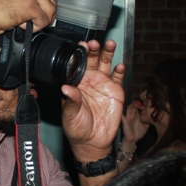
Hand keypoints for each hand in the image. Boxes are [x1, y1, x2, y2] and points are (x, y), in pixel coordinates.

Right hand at [0, 0, 56, 44]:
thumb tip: (34, 4)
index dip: (41, 3)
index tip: (35, 12)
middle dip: (44, 12)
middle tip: (33, 22)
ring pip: (50, 9)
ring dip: (41, 20)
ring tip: (27, 24)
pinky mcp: (30, 4)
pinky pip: (43, 20)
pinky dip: (36, 27)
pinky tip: (22, 26)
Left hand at [62, 39, 124, 161]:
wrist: (93, 141)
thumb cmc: (77, 128)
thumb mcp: (70, 116)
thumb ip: (71, 101)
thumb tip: (66, 88)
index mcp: (76, 83)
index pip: (77, 65)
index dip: (78, 55)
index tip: (80, 46)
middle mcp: (89, 80)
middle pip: (92, 60)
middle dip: (93, 49)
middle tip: (94, 43)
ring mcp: (103, 83)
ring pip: (106, 63)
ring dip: (107, 53)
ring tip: (109, 44)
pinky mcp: (116, 90)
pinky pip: (118, 77)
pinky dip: (120, 70)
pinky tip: (120, 66)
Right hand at [122, 101, 149, 142]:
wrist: (134, 139)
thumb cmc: (139, 132)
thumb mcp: (146, 126)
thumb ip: (148, 120)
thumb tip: (151, 115)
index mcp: (137, 116)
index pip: (138, 107)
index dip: (141, 104)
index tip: (145, 103)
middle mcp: (132, 115)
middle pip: (133, 106)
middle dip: (137, 103)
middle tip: (141, 103)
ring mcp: (128, 117)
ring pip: (129, 108)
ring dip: (132, 105)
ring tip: (137, 104)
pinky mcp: (125, 121)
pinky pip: (122, 116)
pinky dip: (123, 113)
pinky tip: (128, 110)